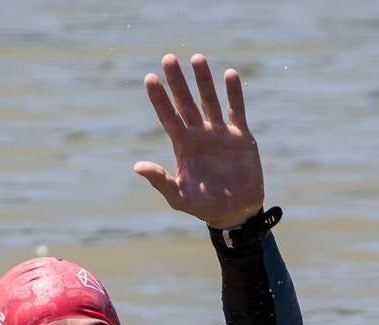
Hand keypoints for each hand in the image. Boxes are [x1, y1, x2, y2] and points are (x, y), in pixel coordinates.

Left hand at [134, 53, 264, 229]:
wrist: (235, 212)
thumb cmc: (203, 206)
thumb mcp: (178, 196)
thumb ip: (160, 180)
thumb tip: (137, 166)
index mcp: (183, 146)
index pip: (168, 116)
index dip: (159, 98)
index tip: (150, 78)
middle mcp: (199, 135)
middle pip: (186, 102)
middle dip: (178, 81)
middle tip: (168, 58)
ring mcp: (220, 133)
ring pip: (209, 100)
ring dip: (203, 80)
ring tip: (197, 57)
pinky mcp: (241, 137)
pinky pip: (236, 110)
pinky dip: (234, 93)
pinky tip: (229, 74)